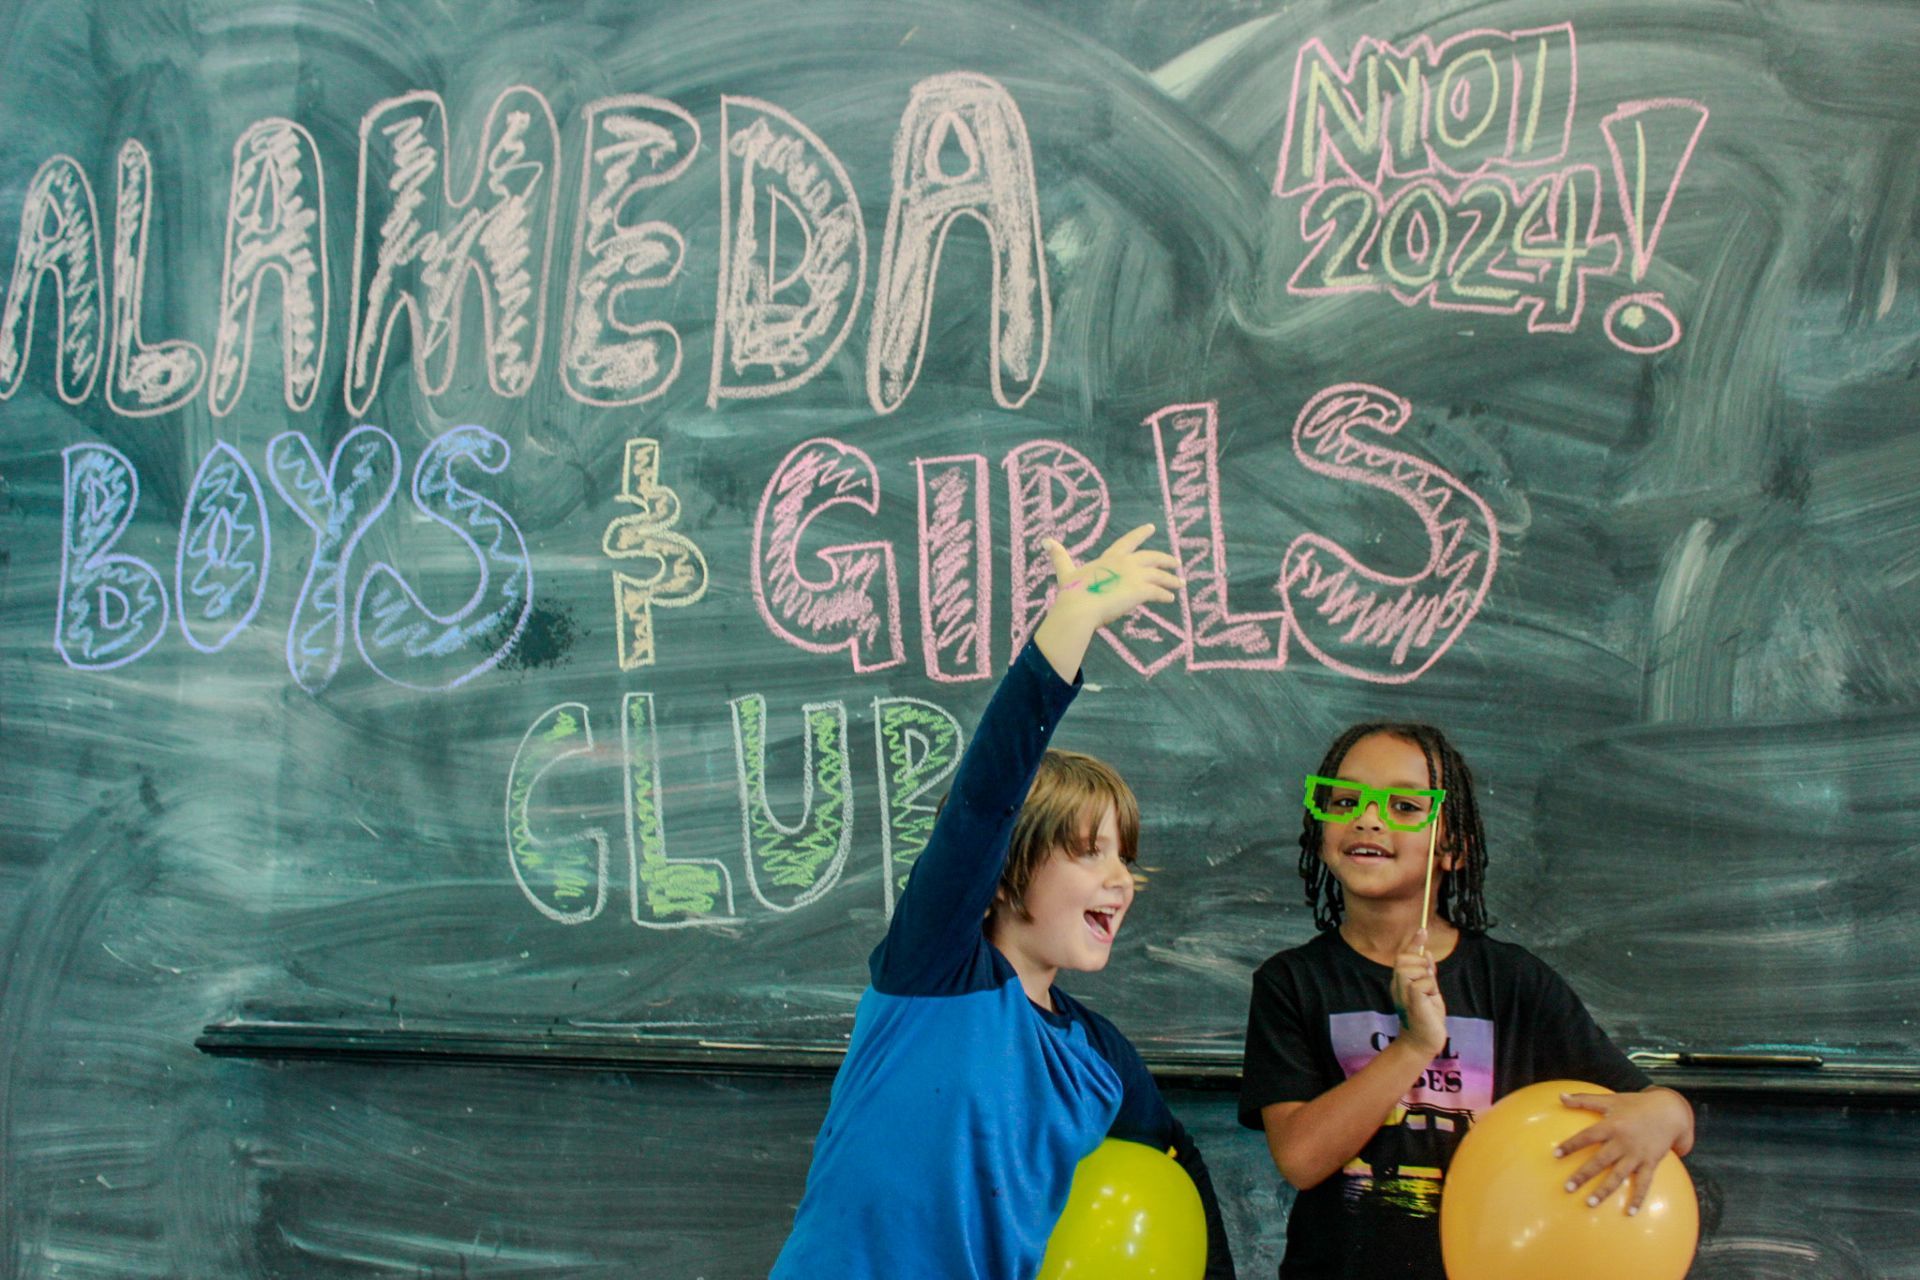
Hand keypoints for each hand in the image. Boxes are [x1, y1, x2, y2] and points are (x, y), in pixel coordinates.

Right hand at [1043, 523, 1181, 628]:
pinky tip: (1170, 598)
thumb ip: (1059, 556)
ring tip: (1180, 584)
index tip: (1151, 527)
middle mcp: (1125, 563)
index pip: (1128, 541)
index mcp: (1110, 558)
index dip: (1140, 534)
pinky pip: (1158, 591)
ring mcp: (1134, 576)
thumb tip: (1045, 541)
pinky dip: (1165, 594)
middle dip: (1166, 559)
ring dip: (1171, 579)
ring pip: (1159, 575)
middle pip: (1152, 557)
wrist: (1080, 608)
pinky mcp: (1140, 590)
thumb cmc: (1072, 592)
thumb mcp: (1066, 572)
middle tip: (1177, 562)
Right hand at [1389, 929, 1447, 1057]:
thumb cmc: (1426, 1017)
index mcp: (1400, 981)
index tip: (1422, 930)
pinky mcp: (1412, 1001)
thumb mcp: (1428, 990)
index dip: (1413, 942)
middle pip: (1404, 958)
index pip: (1403, 956)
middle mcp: (1397, 985)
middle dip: (1422, 965)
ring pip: (1414, 969)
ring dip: (1428, 979)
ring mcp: (1403, 993)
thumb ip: (1427, 972)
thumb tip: (1427, 951)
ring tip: (1429, 996)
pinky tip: (1429, 1000)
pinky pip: (1420, 983)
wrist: (1423, 1042)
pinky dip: (1429, 988)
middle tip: (1429, 984)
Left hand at [1553, 1088, 1693, 1214]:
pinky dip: (1638, 1198)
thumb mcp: (1610, 1099)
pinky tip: (1630, 1213)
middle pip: (1599, 1161)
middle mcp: (1623, 1142)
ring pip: (1618, 1176)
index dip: (1571, 1145)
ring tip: (1589, 1203)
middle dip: (1583, 1175)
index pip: (1587, 1136)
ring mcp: (1637, 1154)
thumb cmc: (1635, 1105)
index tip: (1555, 1155)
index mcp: (1612, 1125)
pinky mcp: (1651, 1163)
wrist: (1669, 1112)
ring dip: (1604, 1191)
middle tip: (1567, 1188)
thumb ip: (1584, 1100)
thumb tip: (1560, 1096)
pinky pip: (1644, 1183)